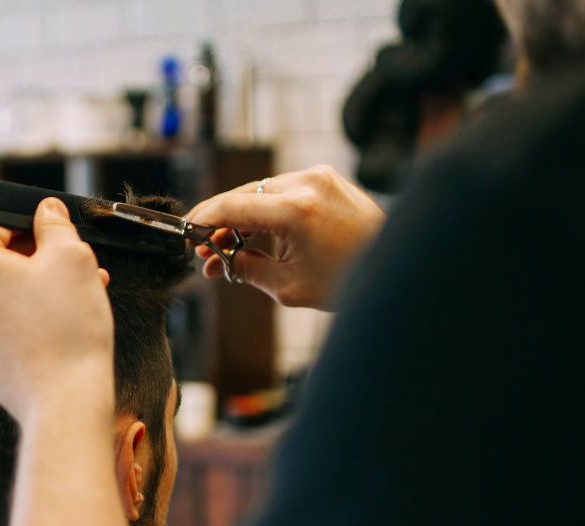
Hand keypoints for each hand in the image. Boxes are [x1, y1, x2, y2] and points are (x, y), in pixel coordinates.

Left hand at [0, 198, 113, 424]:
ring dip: (38, 281)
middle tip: (77, 262)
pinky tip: (64, 313)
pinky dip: (26, 308)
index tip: (60, 232)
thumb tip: (46, 210)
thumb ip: (55, 224)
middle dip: (37, 255)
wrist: (65, 402)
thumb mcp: (71, 258)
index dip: (32, 222)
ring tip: (83, 288)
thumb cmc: (66, 329)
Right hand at [188, 165, 384, 310]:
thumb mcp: (288, 287)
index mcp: (296, 210)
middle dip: (221, 224)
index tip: (187, 234)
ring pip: (261, 192)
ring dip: (243, 218)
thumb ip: (247, 269)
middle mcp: (307, 183)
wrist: (400, 266)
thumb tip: (219, 258)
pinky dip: (265, 211)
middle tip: (206, 251)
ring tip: (231, 250)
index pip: (232, 206)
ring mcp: (319, 176)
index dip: (203, 219)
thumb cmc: (348, 280)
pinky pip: (282, 190)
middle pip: (244, 196)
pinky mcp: (327, 178)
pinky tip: (256, 235)